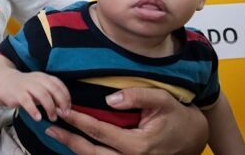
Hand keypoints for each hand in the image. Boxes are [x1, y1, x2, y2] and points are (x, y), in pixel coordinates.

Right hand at [0, 70, 70, 121]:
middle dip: (61, 102)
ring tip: (53, 118)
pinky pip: (27, 101)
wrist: (3, 82)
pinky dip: (34, 110)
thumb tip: (63, 109)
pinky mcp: (17, 93)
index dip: (66, 97)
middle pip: (53, 88)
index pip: (59, 84)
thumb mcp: (39, 89)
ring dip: (50, 108)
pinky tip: (38, 118)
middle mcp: (36, 79)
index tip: (68, 109)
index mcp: (44, 77)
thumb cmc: (24, 88)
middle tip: (64, 114)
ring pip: (42, 94)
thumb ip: (51, 97)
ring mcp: (26, 85)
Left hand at [46, 88, 207, 154]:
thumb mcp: (162, 100)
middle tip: (50, 126)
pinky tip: (75, 143)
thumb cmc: (178, 117)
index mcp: (137, 145)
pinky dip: (88, 153)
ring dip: (75, 149)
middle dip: (69, 140)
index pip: (100, 132)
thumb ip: (137, 96)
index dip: (80, 121)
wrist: (194, 138)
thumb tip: (109, 98)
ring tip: (57, 134)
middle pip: (92, 153)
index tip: (64, 111)